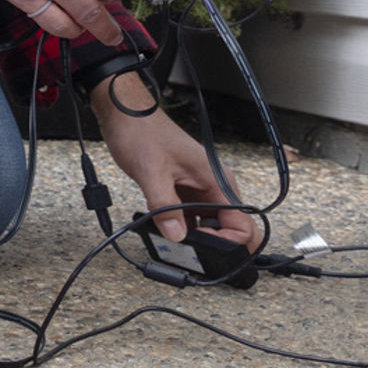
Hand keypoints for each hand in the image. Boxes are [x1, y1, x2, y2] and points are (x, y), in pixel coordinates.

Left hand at [91, 72, 260, 249]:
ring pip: (210, 227)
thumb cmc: (141, 131)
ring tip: (175, 246)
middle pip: (229, 230)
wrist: (125, 114)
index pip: (243, 224)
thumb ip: (164, 206)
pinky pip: (191, 220)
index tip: (202, 247)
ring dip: (197, 241)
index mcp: (217, 179)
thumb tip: (176, 236)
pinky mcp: (183, 192)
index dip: (228, 243)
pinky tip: (166, 233)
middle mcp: (213, 186)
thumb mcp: (151, 171)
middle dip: (215, 248)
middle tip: (190, 253)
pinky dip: (182, 231)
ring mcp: (198, 190)